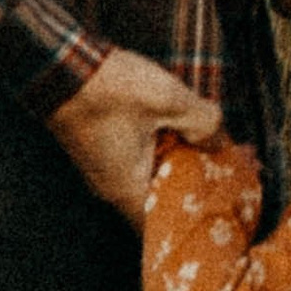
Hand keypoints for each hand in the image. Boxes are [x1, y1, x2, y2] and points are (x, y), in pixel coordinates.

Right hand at [49, 48, 222, 223]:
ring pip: (151, 178)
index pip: (163, 225)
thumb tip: (219, 141)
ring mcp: (104, 169)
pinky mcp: (101, 150)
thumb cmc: (109, 88)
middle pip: (162, 199)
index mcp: (127, 188)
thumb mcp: (169, 100)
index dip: (196, 217)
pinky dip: (164, 152)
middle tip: (230, 169)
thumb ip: (203, 123)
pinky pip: (139, 161)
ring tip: (215, 148)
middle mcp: (112, 187)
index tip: (225, 203)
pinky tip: (184, 132)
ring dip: (182, 165)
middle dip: (198, 185)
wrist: (60, 65)